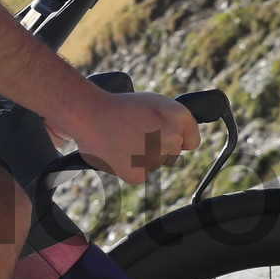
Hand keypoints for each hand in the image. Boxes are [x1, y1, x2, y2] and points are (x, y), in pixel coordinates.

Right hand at [69, 88, 199, 186]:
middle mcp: (171, 137)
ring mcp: (155, 157)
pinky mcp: (137, 174)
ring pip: (153, 165)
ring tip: (123, 140)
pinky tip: (118, 153)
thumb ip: (173, 122)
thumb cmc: (119, 106)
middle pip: (171, 155)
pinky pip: (139, 175)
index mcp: (179, 116)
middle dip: (156, 148)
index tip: (162, 137)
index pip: (190, 142)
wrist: (89, 113)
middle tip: (135, 134)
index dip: (175, 139)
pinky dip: (128, 168)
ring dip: (140, 157)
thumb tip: (183, 142)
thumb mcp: (154, 103)